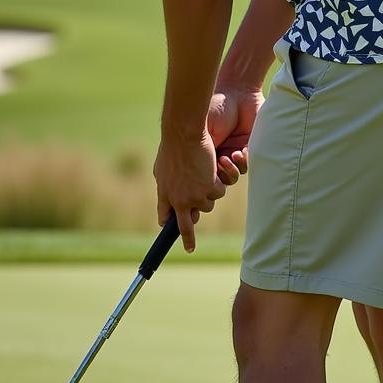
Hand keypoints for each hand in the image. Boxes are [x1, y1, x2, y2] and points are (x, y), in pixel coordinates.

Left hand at [154, 129, 225, 252]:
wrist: (183, 135)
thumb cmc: (172, 146)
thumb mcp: (162, 169)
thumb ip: (167, 186)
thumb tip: (168, 202)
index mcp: (164, 193)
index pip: (164, 216)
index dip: (168, 227)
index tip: (168, 234)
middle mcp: (178, 199)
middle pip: (186, 225)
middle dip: (189, 238)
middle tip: (190, 248)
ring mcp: (194, 196)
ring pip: (208, 205)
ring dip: (209, 192)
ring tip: (204, 174)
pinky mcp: (208, 188)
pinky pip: (219, 192)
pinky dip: (218, 180)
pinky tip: (212, 168)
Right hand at [207, 83, 264, 183]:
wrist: (237, 93)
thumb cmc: (215, 108)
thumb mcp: (203, 131)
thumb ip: (200, 152)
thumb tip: (195, 176)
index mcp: (206, 150)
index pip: (205, 173)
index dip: (206, 177)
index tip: (206, 170)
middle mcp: (220, 152)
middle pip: (220, 178)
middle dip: (222, 175)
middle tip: (221, 161)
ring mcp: (235, 151)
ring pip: (235, 174)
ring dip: (233, 169)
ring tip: (231, 156)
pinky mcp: (250, 147)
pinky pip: (248, 164)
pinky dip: (244, 161)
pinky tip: (240, 151)